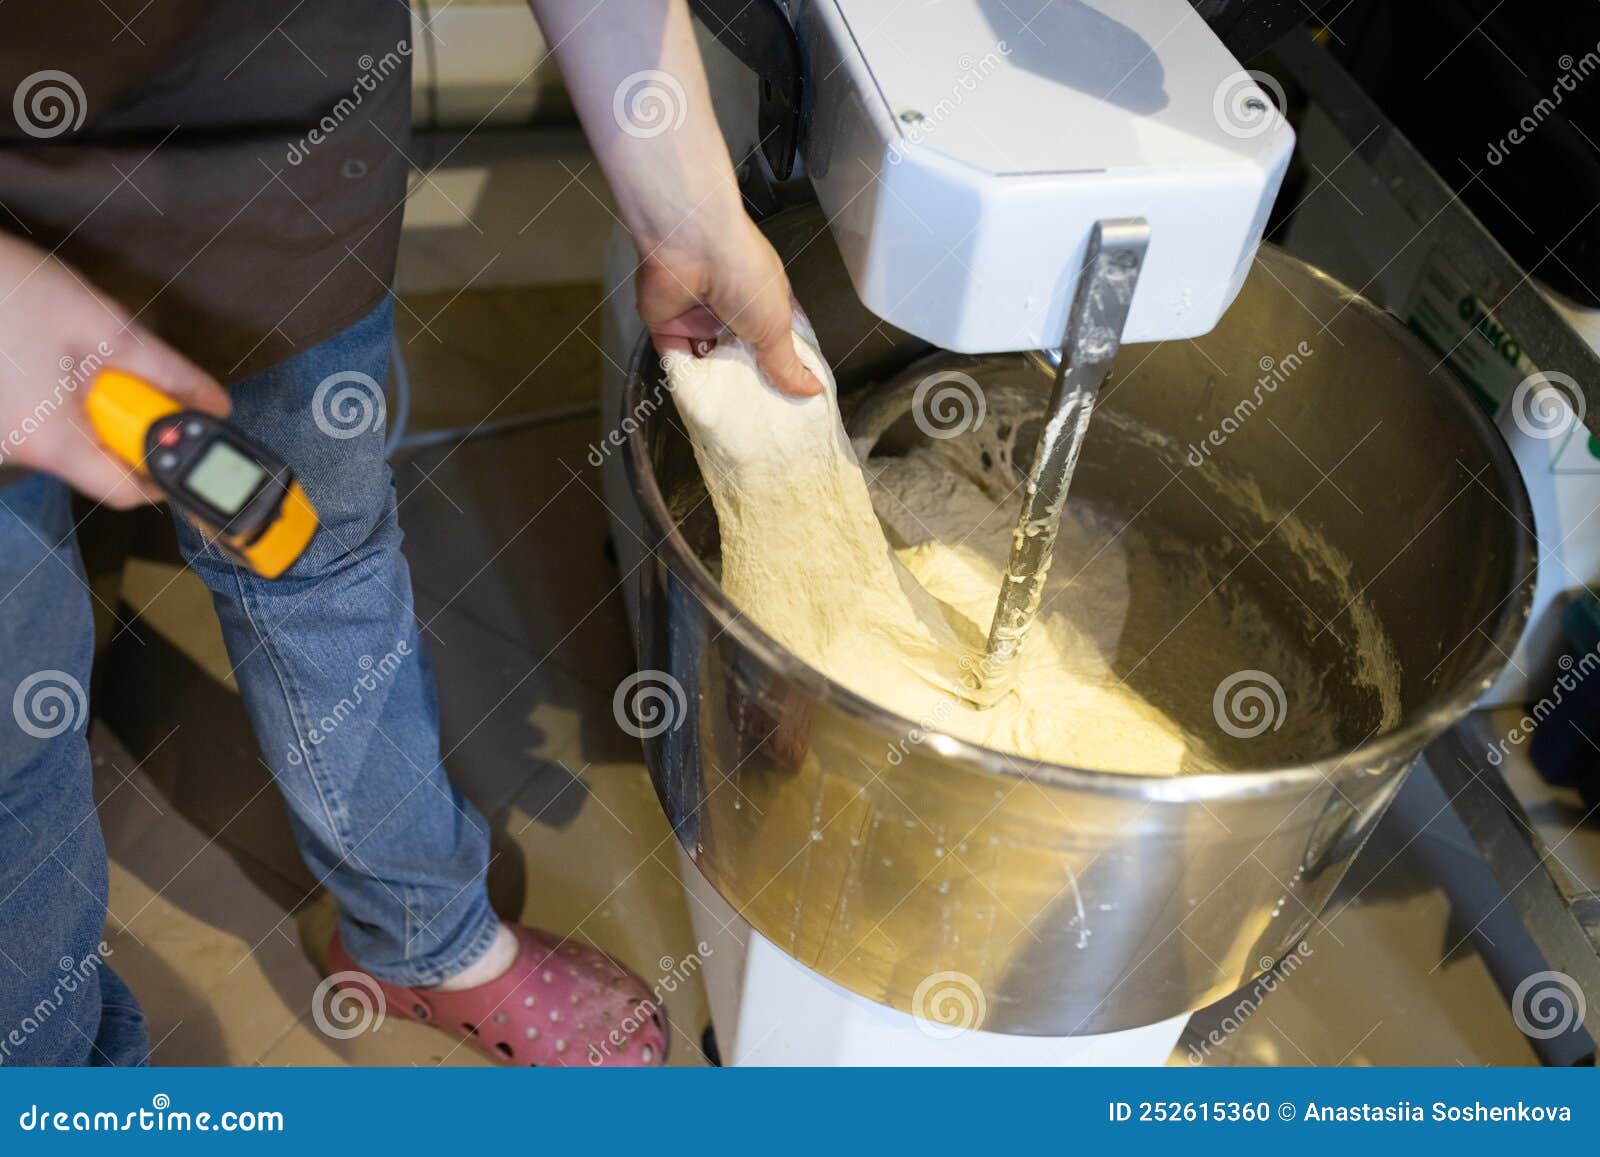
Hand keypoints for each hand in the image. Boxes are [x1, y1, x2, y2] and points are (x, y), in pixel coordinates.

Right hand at [0, 233, 229, 507]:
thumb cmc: (14, 289)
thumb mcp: (108, 329)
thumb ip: (169, 374)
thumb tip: (213, 404)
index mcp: (50, 442)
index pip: (125, 492)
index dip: (163, 475)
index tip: (184, 452)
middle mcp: (15, 451)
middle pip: (96, 466)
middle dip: (125, 429)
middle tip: (129, 385)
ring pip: (67, 445)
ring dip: (90, 413)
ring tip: (76, 362)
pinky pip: (39, 428)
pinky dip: (59, 405)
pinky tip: (50, 363)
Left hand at [525, 0, 821, 396]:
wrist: (690, 243)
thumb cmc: (743, 272)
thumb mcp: (775, 325)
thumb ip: (787, 363)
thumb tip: (812, 390)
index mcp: (764, 303)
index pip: (774, 343)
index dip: (781, 370)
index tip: (788, 400)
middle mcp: (731, 311)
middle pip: (739, 357)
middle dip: (747, 384)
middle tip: (759, 422)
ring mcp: (698, 319)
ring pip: (707, 363)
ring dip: (715, 387)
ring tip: (729, 423)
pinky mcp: (667, 326)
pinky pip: (677, 362)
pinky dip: (686, 382)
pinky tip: (698, 407)